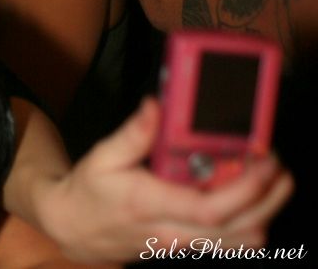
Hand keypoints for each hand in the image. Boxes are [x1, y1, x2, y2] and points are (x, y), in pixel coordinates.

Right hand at [39, 98, 292, 262]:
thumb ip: (133, 132)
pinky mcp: (186, 247)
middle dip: (268, 199)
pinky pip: (229, 243)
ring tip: (271, 176)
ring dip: (264, 211)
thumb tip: (156, 105)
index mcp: (149, 204)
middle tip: (278, 165)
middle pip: (237, 230)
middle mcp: (171, 232)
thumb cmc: (90, 189)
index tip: (263, 163)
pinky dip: (249, 220)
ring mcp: (181, 245)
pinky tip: (250, 193)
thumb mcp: (102, 154)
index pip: (208, 209)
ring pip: (238, 242)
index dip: (244, 190)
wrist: (74, 227)